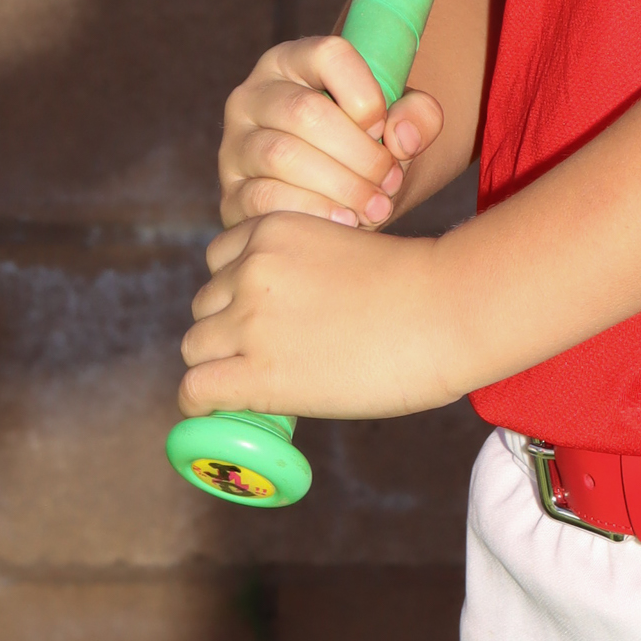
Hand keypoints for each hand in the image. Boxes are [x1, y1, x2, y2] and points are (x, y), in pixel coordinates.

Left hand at [178, 212, 457, 420]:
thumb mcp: (346, 247)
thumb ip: (306, 266)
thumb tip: (291, 314)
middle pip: (205, 304)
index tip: (254, 314)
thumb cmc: (417, 285)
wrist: (445, 311)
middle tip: (260, 354)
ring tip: (246, 384)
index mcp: (274, 229)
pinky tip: (215, 411)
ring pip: (195, 346)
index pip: (220, 259)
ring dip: (217, 364)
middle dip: (226, 327)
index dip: (235, 290)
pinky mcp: (257, 373)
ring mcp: (250, 320)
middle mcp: (251, 269)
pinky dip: (199, 403)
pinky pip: (196, 389)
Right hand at [216, 35, 445, 230]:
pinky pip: (263, 199)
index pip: (328, 54)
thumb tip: (401, 137)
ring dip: (339, 186)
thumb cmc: (369, 146)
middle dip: (359, 153)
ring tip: (377, 206)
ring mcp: (236, 145)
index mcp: (293, 61)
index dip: (366, 94)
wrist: (339, 196)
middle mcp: (254, 95)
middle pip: (305, 112)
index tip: (385, 129)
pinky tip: (346, 222)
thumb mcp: (401, 123)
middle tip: (391, 180)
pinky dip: (312, 212)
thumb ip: (419, 116)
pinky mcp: (231, 193)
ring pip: (281, 156)